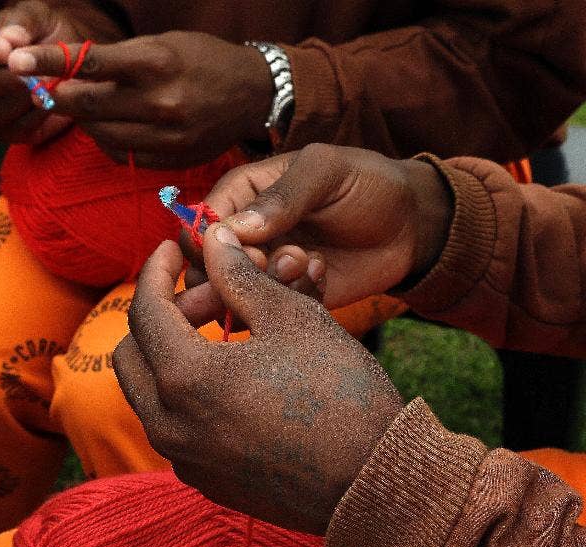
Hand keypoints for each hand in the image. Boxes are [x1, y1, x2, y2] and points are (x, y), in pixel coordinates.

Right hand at [0, 0, 123, 143]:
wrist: (65, 59)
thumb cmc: (42, 33)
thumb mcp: (35, 17)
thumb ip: (21, 25)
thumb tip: (9, 39)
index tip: (5, 50)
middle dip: (1, 81)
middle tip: (28, 75)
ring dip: (20, 100)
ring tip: (44, 84)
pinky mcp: (4, 132)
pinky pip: (14, 131)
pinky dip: (34, 118)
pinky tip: (48, 100)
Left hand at [9, 32, 271, 167]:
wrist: (253, 93)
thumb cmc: (201, 60)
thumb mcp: (162, 44)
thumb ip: (116, 60)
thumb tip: (65, 73)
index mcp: (156, 62)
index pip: (88, 64)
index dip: (47, 62)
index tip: (16, 60)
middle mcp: (159, 101)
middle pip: (85, 104)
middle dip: (59, 95)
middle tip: (46, 89)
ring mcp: (163, 135)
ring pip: (98, 133)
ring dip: (83, 120)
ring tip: (86, 106)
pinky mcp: (167, 158)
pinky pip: (119, 153)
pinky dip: (107, 140)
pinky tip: (115, 126)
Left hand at [113, 231, 403, 534]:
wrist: (376, 484)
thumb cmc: (341, 395)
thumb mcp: (291, 319)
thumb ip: (239, 277)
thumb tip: (214, 241)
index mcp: (184, 379)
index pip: (144, 310)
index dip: (156, 271)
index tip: (172, 250)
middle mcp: (169, 425)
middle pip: (132, 354)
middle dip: (161, 316)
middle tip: (207, 296)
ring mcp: (184, 459)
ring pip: (149, 392)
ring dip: (171, 355)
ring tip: (223, 332)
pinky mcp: (204, 481)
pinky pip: (174, 426)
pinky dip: (187, 393)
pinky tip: (232, 376)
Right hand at [188, 144, 453, 307]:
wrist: (411, 225)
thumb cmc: (367, 184)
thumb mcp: (327, 172)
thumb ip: (282, 196)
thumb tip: (233, 229)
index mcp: (240, 196)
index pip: (197, 226)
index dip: (209, 244)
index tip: (244, 247)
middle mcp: (244, 237)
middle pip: (206, 269)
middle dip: (234, 272)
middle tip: (277, 259)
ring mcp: (264, 271)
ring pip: (234, 296)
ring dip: (267, 284)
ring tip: (305, 263)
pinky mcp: (286, 299)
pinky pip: (270, 313)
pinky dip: (293, 298)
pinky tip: (322, 273)